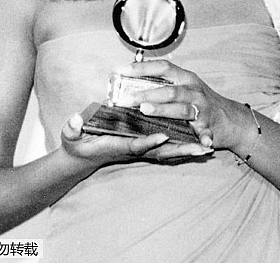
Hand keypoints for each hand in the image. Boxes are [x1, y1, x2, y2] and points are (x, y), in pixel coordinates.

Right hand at [60, 112, 212, 166]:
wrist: (82, 157)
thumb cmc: (78, 144)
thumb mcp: (71, 136)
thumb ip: (72, 128)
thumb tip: (73, 121)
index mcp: (116, 145)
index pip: (134, 144)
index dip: (147, 142)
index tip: (161, 137)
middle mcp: (132, 149)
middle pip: (159, 152)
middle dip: (180, 150)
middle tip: (200, 148)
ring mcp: (140, 150)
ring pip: (167, 152)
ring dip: (187, 150)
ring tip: (208, 148)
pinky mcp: (145, 147)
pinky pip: (167, 149)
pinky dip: (184, 148)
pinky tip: (201, 145)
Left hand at [119, 60, 248, 150]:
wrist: (231, 118)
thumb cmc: (200, 101)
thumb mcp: (184, 86)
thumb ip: (164, 83)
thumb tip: (132, 79)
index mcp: (185, 77)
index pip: (162, 67)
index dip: (141, 68)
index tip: (120, 70)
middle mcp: (194, 89)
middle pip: (168, 89)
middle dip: (145, 94)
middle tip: (124, 99)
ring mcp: (203, 108)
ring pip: (182, 108)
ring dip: (163, 110)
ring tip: (145, 111)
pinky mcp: (210, 126)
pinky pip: (205, 131)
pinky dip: (204, 137)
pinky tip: (202, 142)